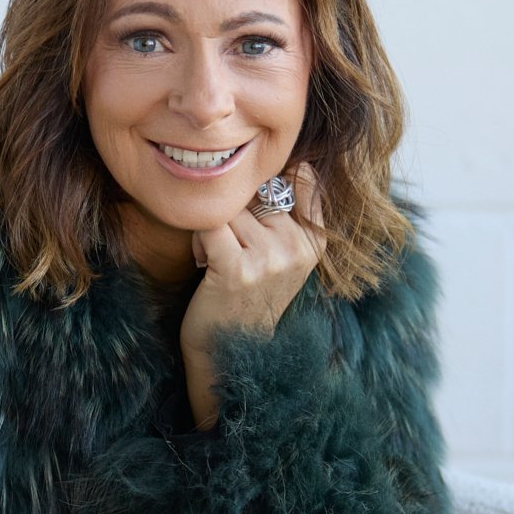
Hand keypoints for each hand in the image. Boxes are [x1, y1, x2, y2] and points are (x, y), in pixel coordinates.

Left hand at [179, 161, 327, 428]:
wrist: (229, 351)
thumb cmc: (248, 297)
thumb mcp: (282, 257)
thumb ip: (288, 214)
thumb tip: (282, 161)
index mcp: (314, 242)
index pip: (301, 179)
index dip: (268, 186)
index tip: (254, 214)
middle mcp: (297, 248)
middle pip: (256, 192)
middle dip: (236, 211)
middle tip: (230, 245)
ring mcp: (269, 258)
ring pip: (231, 207)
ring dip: (214, 228)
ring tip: (216, 258)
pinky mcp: (237, 269)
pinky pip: (209, 225)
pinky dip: (198, 241)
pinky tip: (203, 263)